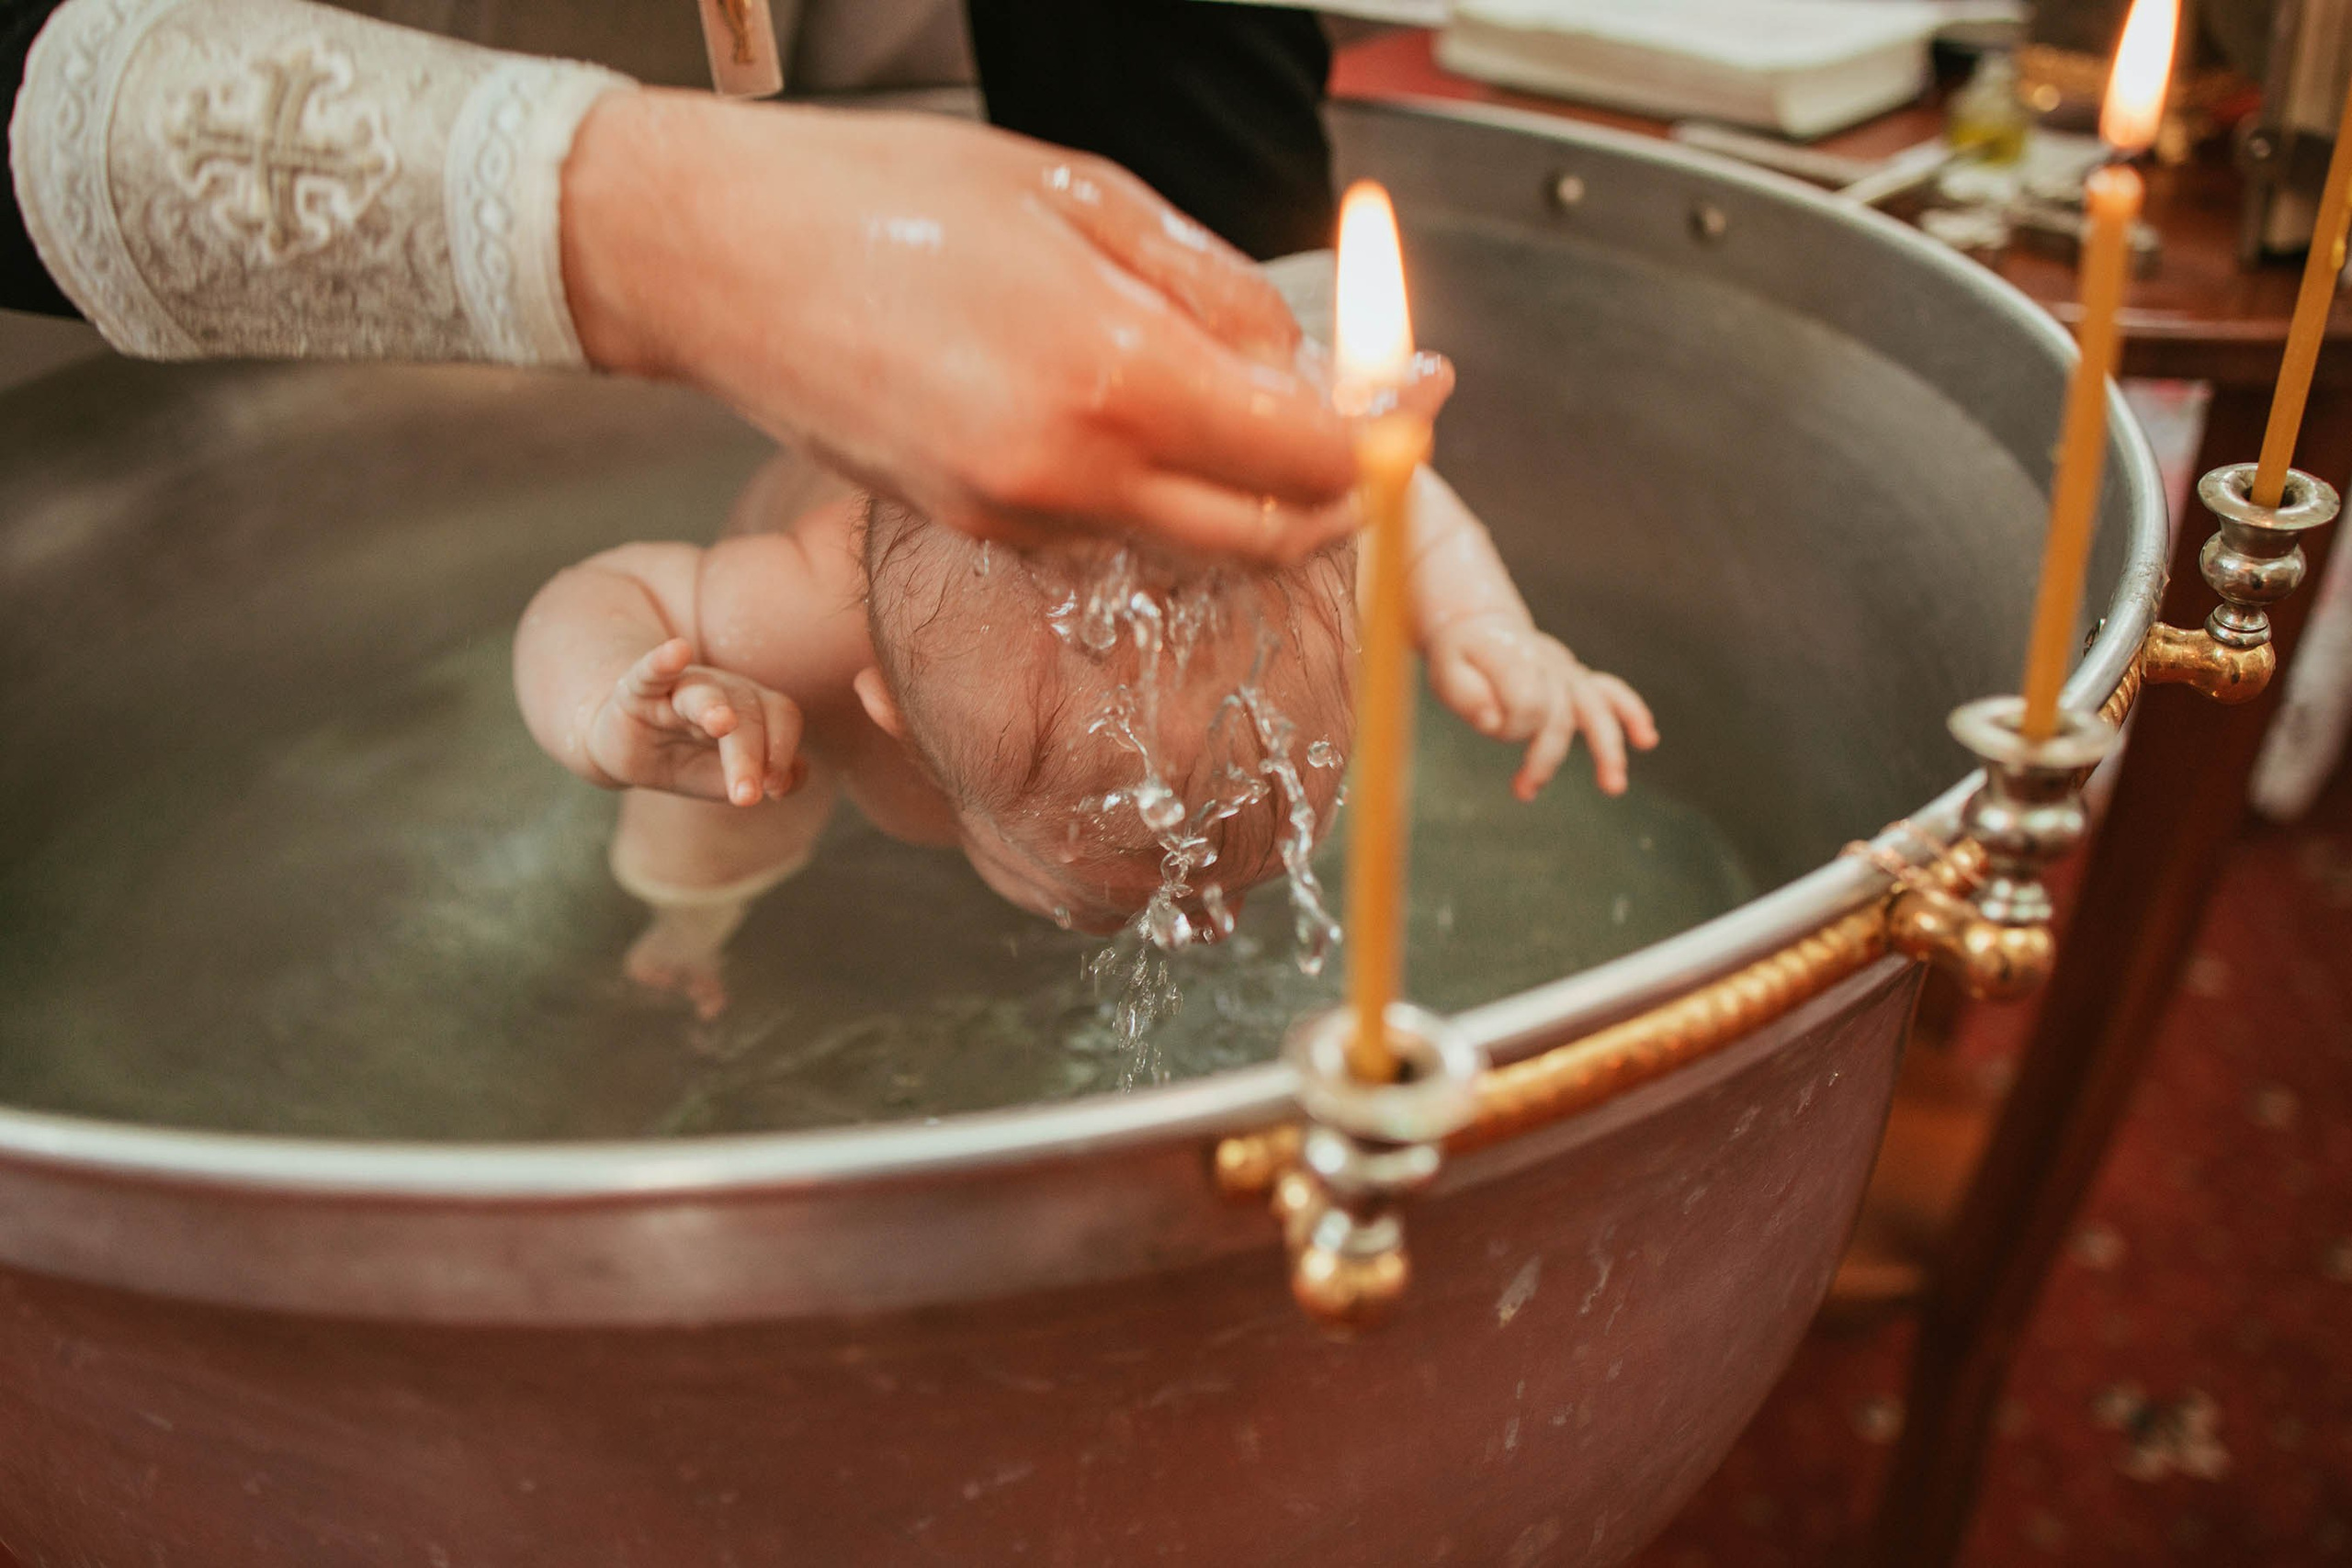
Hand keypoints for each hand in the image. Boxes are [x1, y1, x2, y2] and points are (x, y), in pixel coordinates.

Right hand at [561, 91, 1357, 559]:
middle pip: (1265, 537)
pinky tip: (1122, 414)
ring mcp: (1015, 515)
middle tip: (1357, 438)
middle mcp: (1069, 471)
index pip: (1305, 456)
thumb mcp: (1078, 193)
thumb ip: (1207, 286)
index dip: (1377, 442)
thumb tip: (1294, 358)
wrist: (717, 257)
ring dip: (1238, 492)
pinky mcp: (972, 530)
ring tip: (1228, 397)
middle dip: (1332, 499)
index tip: (1405, 412)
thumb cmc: (883, 196)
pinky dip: (1149, 492)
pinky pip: (1104, 531)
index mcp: (1111, 372)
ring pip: (1186, 540)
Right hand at [584, 639, 804, 804]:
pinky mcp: (637, 692)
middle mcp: (722, 690)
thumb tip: (786, 783)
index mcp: (752, 708)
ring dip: (715, 707)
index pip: (781, 717)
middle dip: (749, 757)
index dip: (783, 750)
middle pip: (746, 714)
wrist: (631, 749)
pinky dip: (661, 662)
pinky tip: (677, 650)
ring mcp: (680, 688)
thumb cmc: (690, 759)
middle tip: (747, 797)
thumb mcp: (728, 776)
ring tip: (724, 724)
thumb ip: (765, 778)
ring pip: (704, 694)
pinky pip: (650, 673)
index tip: (775, 791)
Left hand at [1424, 616, 1658, 799]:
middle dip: (1546, 756)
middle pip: (1559, 713)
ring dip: (1607, 747)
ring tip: (1613, 785)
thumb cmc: (1461, 657)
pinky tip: (1646, 739)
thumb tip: (1493, 723)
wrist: (1482, 627)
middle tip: (1525, 790)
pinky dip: (1632, 713)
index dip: (1509, 724)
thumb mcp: (1444, 671)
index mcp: (1512, 657)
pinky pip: (1611, 693)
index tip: (1489, 726)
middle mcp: (1547, 663)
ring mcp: (1567, 672)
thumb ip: (1466, 696)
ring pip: (1596, 707)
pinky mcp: (1579, 681)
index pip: (1527, 701)